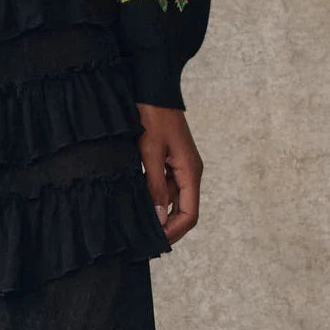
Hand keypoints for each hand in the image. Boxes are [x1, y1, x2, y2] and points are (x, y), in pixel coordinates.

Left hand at [135, 103, 201, 244]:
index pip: (190, 214)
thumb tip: (160, 218)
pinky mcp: (169, 158)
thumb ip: (156, 185)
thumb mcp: (151, 151)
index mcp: (191, 171)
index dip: (174, 231)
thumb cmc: (153, 116)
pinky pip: (165, 183)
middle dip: (166, 225)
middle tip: (144, 238)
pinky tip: (138, 200)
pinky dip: (154, 194)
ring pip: (172, 197)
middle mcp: (189, 171)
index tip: (155, 240)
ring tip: (138, 223)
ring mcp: (180, 165)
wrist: (154, 88)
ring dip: (159, 211)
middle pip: (183, 209)